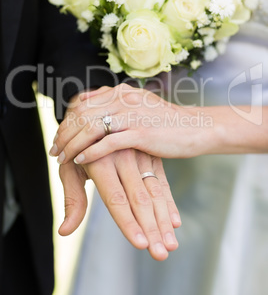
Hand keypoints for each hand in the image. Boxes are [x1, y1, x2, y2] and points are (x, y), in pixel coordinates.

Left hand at [50, 84, 267, 165]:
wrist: (196, 127)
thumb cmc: (166, 122)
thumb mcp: (139, 106)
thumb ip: (116, 104)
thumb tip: (90, 107)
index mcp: (122, 91)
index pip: (84, 103)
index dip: (67, 120)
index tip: (60, 135)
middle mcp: (124, 98)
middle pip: (83, 114)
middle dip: (65, 133)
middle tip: (55, 149)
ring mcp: (133, 114)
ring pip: (91, 128)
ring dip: (73, 144)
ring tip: (62, 158)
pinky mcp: (141, 133)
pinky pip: (107, 143)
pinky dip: (90, 152)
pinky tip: (81, 162)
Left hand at [59, 149, 180, 260]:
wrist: (96, 114)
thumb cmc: (79, 148)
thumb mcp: (70, 169)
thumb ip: (73, 199)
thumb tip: (65, 232)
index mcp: (100, 162)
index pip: (116, 199)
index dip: (128, 223)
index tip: (140, 244)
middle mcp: (122, 157)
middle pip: (139, 199)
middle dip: (151, 228)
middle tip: (162, 254)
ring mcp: (139, 154)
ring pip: (154, 191)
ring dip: (163, 220)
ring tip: (171, 244)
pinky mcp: (150, 154)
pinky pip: (161, 181)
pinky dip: (168, 202)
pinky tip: (174, 222)